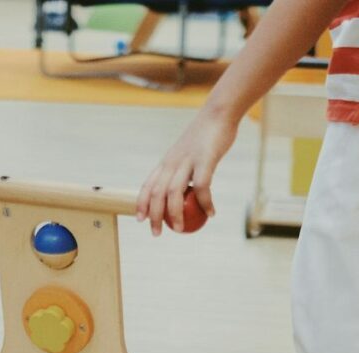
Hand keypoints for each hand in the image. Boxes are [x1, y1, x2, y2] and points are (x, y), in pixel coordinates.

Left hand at [136, 107, 237, 235]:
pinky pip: (202, 187)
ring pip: (174, 192)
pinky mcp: (205, 159)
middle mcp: (172, 162)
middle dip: (154, 216)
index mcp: (166, 162)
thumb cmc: (205, 135)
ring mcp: (187, 161)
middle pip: (157, 193)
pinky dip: (204, 202)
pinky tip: (210, 213)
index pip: (148, 185)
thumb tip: (186, 190)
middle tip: (156, 234)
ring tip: (181, 229)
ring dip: (175, 214)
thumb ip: (184, 170)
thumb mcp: (188, 153)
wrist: (219, 113)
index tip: (140, 219)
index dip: (141, 203)